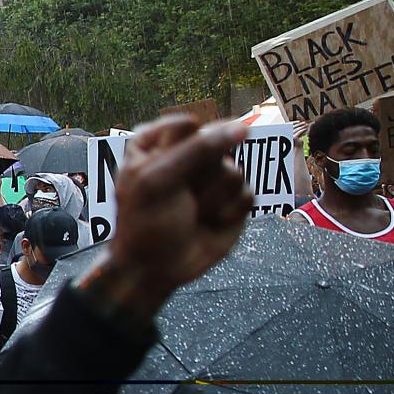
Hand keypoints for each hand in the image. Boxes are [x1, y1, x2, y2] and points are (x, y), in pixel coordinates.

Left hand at [101, 114, 253, 309]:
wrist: (156, 267)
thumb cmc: (147, 222)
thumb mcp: (158, 180)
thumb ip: (198, 150)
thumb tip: (242, 129)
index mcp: (158, 142)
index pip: (187, 126)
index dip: (181, 152)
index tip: (164, 174)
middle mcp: (189, 155)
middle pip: (216, 147)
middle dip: (198, 175)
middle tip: (179, 196)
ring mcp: (214, 177)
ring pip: (234, 171)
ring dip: (210, 199)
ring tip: (190, 212)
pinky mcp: (234, 200)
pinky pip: (246, 194)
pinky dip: (226, 212)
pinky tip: (208, 222)